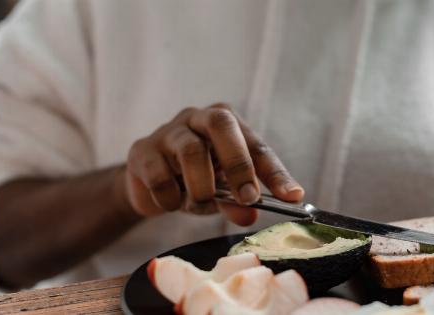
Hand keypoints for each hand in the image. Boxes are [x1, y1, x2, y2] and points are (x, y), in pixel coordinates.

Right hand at [124, 103, 303, 225]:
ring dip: (201, 187)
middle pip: (220, 124)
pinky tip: (171, 203)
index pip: (257, 145)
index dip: (275, 173)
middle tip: (247, 198)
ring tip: (199, 203)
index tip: (292, 197)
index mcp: (227, 123)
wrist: (148, 183)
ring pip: (190, 150)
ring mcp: (168, 131)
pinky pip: (160, 176)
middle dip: (238, 164)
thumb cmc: (195, 179)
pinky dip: (171, 198)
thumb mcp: (222, 192)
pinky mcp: (142, 150)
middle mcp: (198, 118)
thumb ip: (237, 202)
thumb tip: (249, 215)